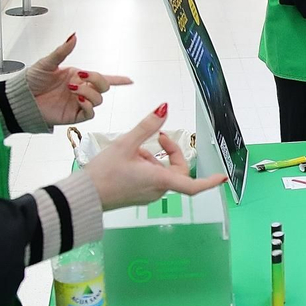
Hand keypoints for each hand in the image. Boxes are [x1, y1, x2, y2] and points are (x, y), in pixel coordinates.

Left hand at [25, 33, 133, 125]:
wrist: (22, 98)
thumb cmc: (32, 81)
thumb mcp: (48, 62)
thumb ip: (63, 50)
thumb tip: (73, 36)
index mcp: (77, 76)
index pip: (102, 78)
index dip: (117, 79)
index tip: (129, 80)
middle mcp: (80, 89)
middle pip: (103, 86)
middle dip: (98, 79)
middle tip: (82, 77)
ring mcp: (78, 103)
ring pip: (98, 99)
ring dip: (89, 92)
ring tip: (73, 89)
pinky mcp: (74, 115)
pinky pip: (90, 112)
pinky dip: (88, 104)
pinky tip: (78, 99)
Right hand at [84, 104, 227, 209]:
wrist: (83, 197)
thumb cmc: (103, 174)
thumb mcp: (125, 144)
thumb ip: (146, 126)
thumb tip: (164, 109)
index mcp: (159, 180)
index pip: (193, 186)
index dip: (209, 182)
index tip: (222, 177)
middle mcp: (157, 191)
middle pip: (178, 172)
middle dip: (172, 153)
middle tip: (158, 138)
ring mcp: (148, 195)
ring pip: (163, 174)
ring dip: (155, 159)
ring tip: (134, 149)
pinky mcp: (139, 196)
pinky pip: (152, 180)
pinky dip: (147, 166)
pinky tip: (129, 159)